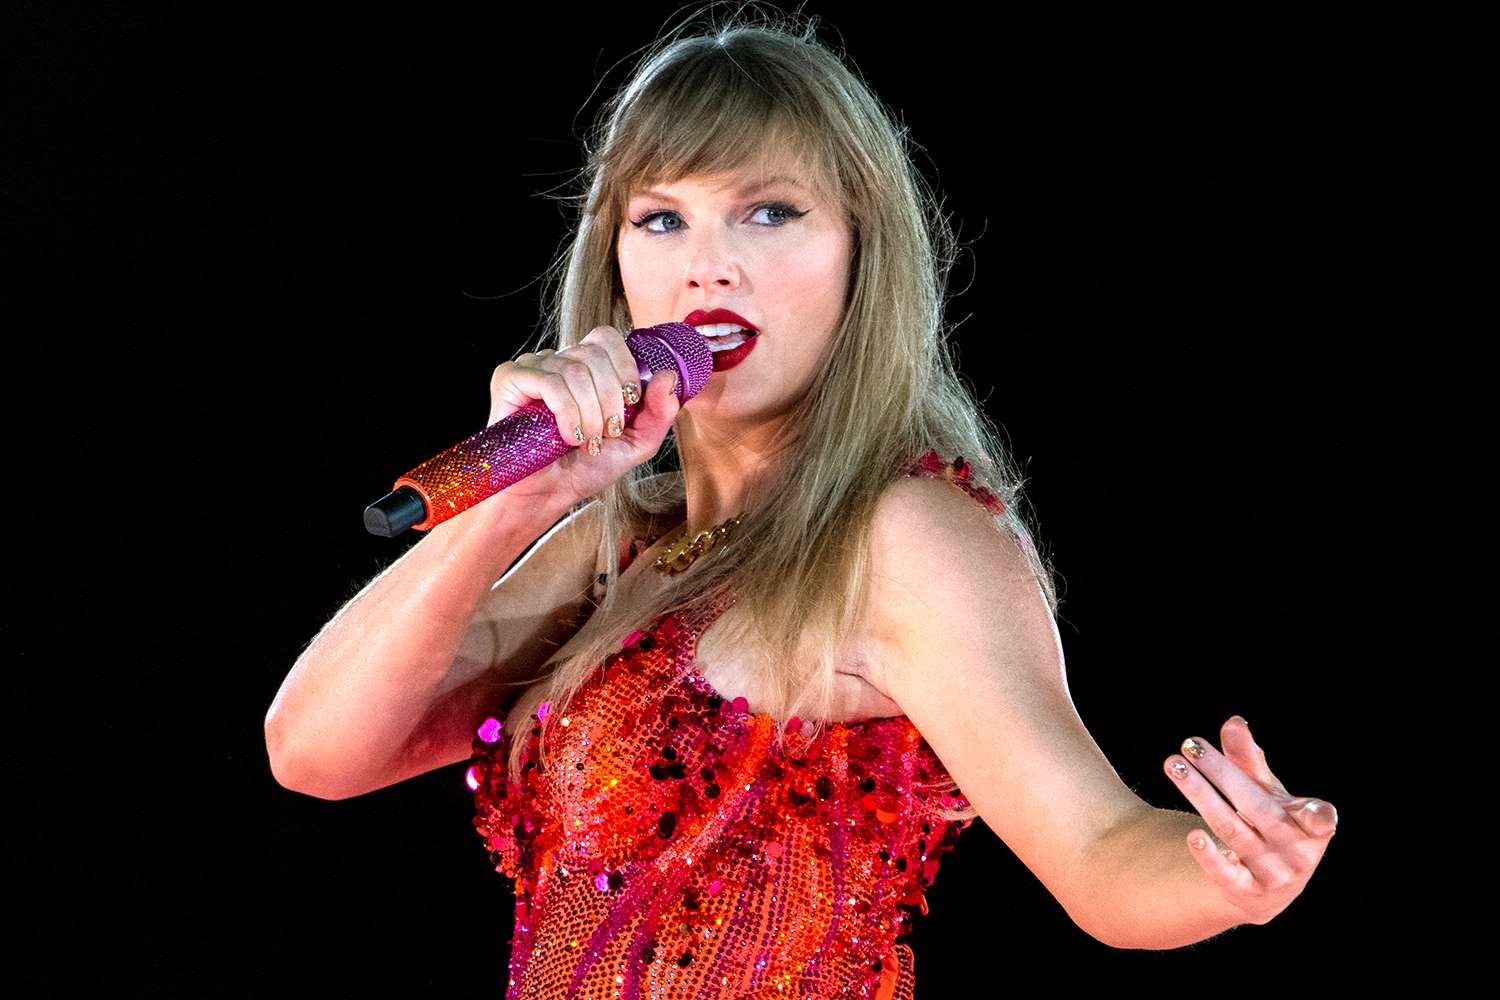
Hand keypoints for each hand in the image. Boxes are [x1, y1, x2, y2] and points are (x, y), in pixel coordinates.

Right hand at [485, 326, 681, 509]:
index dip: (625, 367)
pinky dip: (567, 412)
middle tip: (607, 432)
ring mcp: (534, 367)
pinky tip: (568, 437)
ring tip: (586, 442)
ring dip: (589, 413)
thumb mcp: (636, 444)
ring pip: (576, 370)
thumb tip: (668, 376)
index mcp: (587, 367)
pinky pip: (549, 381)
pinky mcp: (510, 379)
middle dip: (611, 399)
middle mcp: (559, 361)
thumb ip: (659, 413)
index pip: (608, 339)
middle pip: (595, 352)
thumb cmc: (585, 468)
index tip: (630, 403)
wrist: (547, 495)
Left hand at [1163, 716, 1337, 925]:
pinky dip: (1209, 856)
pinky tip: (1192, 835)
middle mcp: (1296, 852)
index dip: (1320, 818)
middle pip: (1254, 807)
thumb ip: (1248, 760)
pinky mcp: (1247, 894)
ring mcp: (1273, 876)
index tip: (1321, 814)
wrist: (1266, 885)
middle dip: (1220, 773)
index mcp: (1310, 825)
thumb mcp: (1265, 792)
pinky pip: (1226, 874)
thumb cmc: (1269, 822)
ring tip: (1173, 765)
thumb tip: (1233, 722)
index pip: (1318, 820)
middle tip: (1188, 746)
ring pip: (1231, 830)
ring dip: (1200, 795)